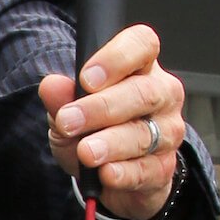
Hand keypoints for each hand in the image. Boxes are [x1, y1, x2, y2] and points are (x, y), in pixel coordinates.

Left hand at [38, 24, 184, 219]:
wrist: (107, 171)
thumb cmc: (91, 127)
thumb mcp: (66, 109)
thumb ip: (59, 96)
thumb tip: (51, 85)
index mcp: (139, 68)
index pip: (142, 45)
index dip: (116, 58)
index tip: (86, 78)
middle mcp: (161, 95)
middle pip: (143, 93)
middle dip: (102, 108)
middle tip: (69, 120)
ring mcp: (167, 132)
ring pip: (145, 134)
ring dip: (111, 143)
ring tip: (85, 151)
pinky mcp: (164, 168)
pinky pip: (147, 170)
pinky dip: (123, 173)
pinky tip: (106, 173)